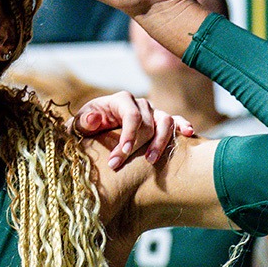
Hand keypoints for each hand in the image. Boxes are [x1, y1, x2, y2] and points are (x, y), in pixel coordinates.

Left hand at [71, 91, 193, 168]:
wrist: (95, 129)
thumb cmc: (86, 128)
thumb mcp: (78, 125)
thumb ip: (82, 122)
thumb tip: (94, 118)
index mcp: (121, 100)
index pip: (131, 115)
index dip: (129, 134)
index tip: (123, 153)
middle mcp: (140, 104)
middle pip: (147, 123)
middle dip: (137, 147)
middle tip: (120, 166)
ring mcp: (153, 112)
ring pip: (165, 121)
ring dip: (161, 142)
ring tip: (151, 160)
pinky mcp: (161, 122)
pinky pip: (175, 121)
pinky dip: (183, 125)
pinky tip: (189, 133)